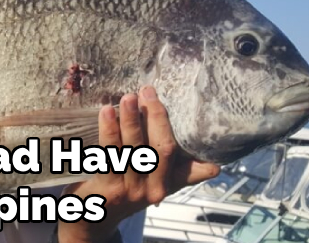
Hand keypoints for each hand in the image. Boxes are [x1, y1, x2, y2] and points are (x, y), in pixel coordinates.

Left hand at [58, 86, 219, 242]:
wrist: (94, 217)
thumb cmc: (127, 189)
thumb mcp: (156, 181)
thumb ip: (181, 171)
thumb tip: (214, 165)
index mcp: (169, 184)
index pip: (180, 154)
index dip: (177, 131)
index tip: (174, 104)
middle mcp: (155, 189)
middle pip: (161, 149)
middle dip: (155, 117)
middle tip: (147, 92)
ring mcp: (132, 190)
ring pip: (135, 150)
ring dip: (131, 120)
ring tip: (128, 98)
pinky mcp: (110, 189)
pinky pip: (110, 155)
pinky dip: (109, 131)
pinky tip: (106, 113)